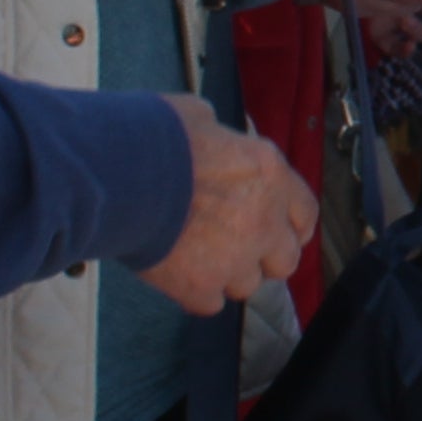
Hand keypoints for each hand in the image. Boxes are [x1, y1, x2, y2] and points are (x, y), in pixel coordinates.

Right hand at [133, 92, 315, 315]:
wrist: (117, 174)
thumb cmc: (153, 136)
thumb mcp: (199, 117)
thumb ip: (221, 138)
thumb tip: (213, 134)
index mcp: (269, 175)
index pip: (305, 214)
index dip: (292, 227)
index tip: (281, 232)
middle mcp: (263, 221)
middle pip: (285, 260)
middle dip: (265, 258)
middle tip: (237, 248)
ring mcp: (234, 259)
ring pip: (246, 285)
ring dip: (227, 275)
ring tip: (197, 256)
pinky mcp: (200, 286)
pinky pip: (209, 303)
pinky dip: (195, 293)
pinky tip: (177, 275)